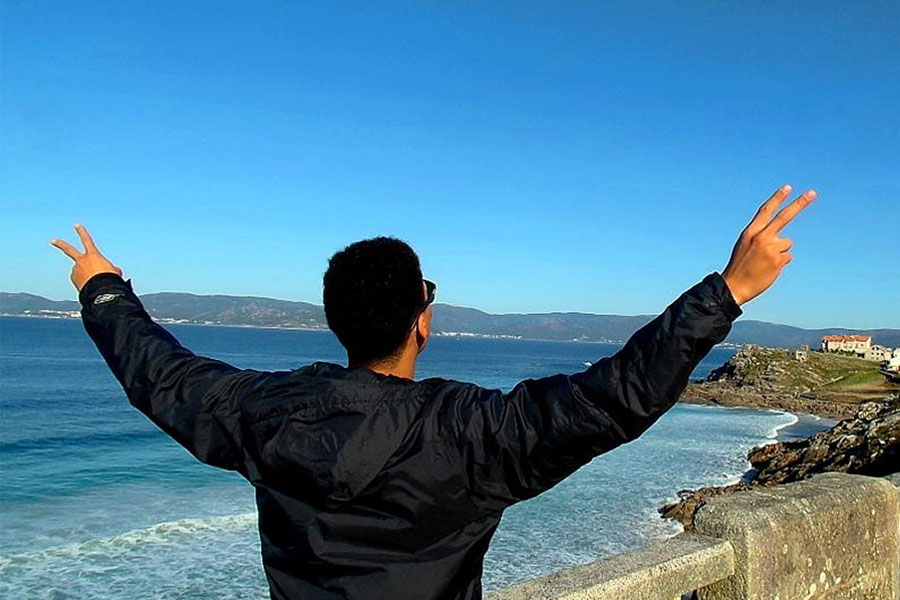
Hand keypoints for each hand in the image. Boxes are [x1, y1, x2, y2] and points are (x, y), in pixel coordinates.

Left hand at [51, 224, 122, 290]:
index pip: (86, 240)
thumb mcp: (113, 270)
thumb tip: (106, 271)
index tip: (76, 225)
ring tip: (95, 282)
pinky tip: (90, 285)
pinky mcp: (74, 279)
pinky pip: (79, 279)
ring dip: (86, 275)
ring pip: (80, 271)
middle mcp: (82, 261)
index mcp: (93, 255)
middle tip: (52, 240)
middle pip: (69, 250)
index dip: (81, 232)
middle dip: (60, 244)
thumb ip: (109, 267)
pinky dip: (84, 282)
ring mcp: (76, 270)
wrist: (102, 290)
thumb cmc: (109, 279)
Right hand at [722, 185, 815, 304]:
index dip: (777, 198)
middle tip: (812, 193)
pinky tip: (768, 269)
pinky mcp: (779, 260)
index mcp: (750, 232)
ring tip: (765, 262)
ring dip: (780, 251)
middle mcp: (761, 237)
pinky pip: (787, 257)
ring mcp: (771, 248)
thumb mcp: (745, 246)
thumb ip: (763, 238)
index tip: (787, 187)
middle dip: (799, 204)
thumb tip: (786, 240)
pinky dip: (780, 262)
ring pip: (787, 243)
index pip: (766, 211)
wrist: (735, 286)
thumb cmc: (740, 266)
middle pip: (784, 217)